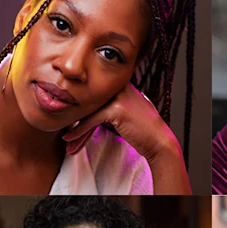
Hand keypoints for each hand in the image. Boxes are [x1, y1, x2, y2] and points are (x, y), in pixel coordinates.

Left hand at [61, 82, 180, 162]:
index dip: (81, 112)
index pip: (94, 97)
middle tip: (67, 136)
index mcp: (121, 85)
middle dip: (76, 122)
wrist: (159, 142)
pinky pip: (91, 120)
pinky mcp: (117, 109)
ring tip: (67, 142)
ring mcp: (119, 96)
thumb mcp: (127, 112)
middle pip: (89, 104)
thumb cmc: (143, 131)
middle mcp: (120, 87)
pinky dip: (79, 131)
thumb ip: (111, 105)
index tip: (71, 125)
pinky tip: (71, 139)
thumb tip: (90, 109)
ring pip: (88, 113)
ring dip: (76, 130)